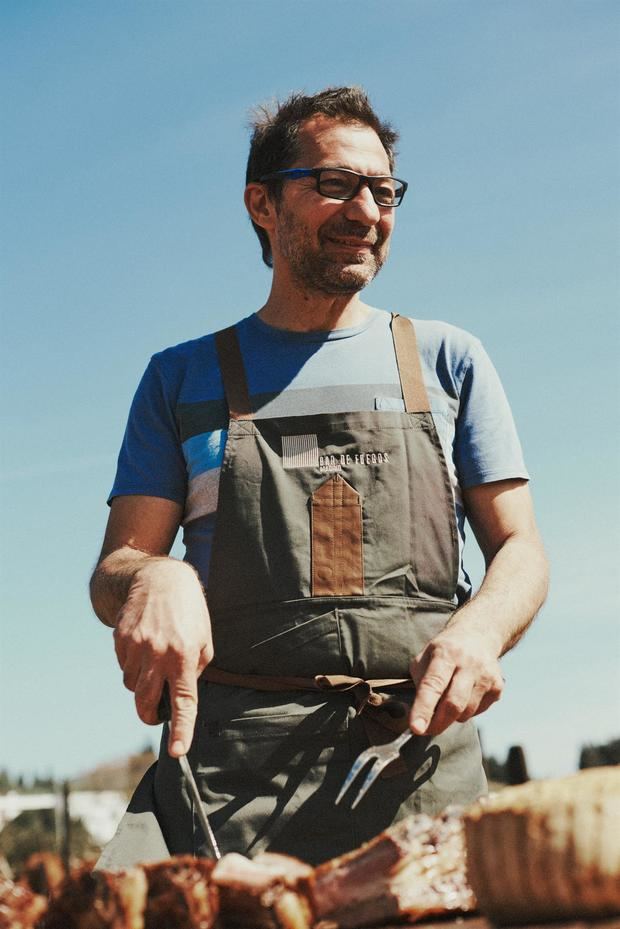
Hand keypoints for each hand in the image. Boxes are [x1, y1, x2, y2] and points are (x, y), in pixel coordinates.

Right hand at [113, 558, 213, 756]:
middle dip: (150, 716)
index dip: (181, 729)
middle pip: (146, 703)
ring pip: (132, 687)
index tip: (178, 752)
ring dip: (142, 686)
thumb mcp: (204, 638)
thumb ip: (195, 669)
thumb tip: (180, 695)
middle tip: (157, 715)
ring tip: (154, 662)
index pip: (183, 701)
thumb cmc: (189, 611)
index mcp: (184, 656)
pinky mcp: (120, 640)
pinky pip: (123, 668)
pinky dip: (132, 667)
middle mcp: (158, 654)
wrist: (160, 578)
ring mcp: (135, 647)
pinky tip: (144, 646)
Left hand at [409, 623, 503, 736]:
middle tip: (425, 731)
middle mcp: (469, 663)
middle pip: (453, 704)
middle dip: (437, 724)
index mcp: (445, 653)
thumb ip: (419, 683)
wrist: (478, 636)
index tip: (415, 728)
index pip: (433, 685)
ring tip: (446, 701)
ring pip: (466, 712)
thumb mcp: (425, 657)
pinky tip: (464, 695)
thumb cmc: (444, 652)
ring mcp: (486, 675)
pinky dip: (466, 712)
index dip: (423, 708)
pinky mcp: (498, 686)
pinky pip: (478, 711)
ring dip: (451, 717)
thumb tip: (417, 715)